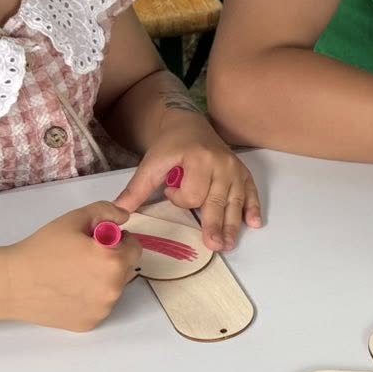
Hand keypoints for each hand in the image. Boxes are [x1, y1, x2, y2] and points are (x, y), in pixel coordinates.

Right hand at [1, 203, 140, 331]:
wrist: (12, 283)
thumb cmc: (41, 249)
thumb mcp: (74, 219)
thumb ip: (106, 211)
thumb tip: (125, 217)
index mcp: (113, 261)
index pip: (135, 247)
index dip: (118, 240)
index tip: (97, 241)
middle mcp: (113, 288)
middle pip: (126, 269)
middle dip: (111, 259)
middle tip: (82, 256)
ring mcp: (102, 309)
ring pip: (113, 288)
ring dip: (102, 279)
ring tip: (72, 274)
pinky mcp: (90, 323)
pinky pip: (100, 306)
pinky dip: (90, 298)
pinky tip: (68, 290)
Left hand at [116, 126, 262, 253]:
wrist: (188, 126)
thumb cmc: (170, 147)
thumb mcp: (151, 164)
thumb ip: (137, 189)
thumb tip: (118, 212)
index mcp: (197, 158)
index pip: (192, 193)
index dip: (180, 199)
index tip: (172, 190)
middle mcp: (220, 163)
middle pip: (216, 200)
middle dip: (215, 224)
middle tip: (216, 246)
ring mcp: (234, 168)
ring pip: (234, 201)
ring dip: (232, 224)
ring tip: (229, 244)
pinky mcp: (243, 172)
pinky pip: (250, 192)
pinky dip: (252, 208)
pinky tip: (253, 223)